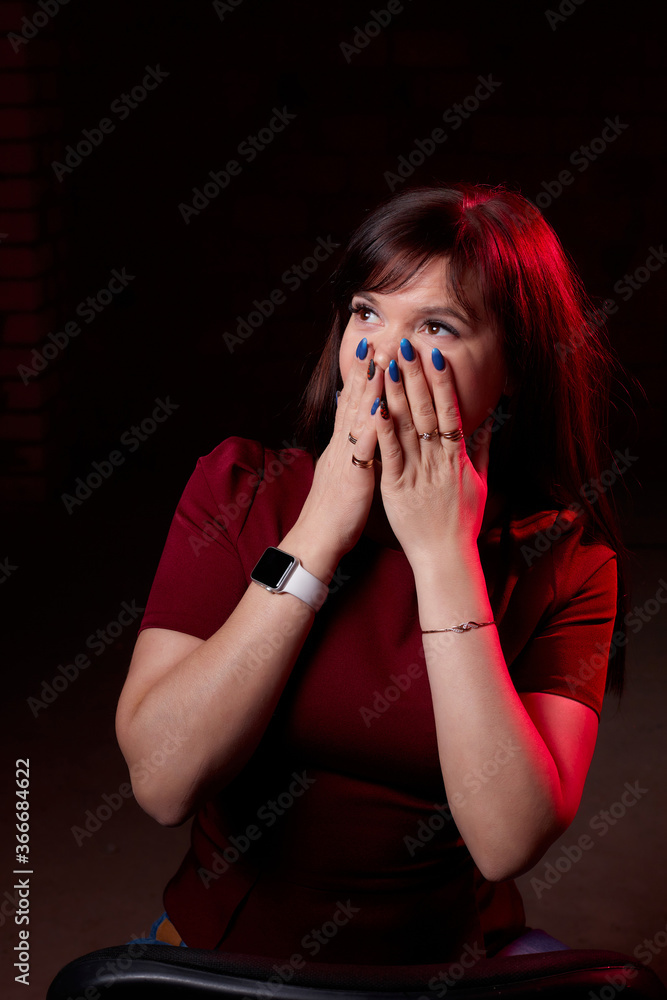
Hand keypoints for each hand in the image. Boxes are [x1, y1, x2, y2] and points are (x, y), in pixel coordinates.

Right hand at [295, 341, 383, 558]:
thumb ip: (351, 453)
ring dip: (369, 388)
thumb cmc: (335, 512)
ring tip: (380, 361)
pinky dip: (373, 425)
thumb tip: (359, 436)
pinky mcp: (353, 476)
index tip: (370, 352)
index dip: (360, 379)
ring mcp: (346, 459)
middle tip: (376, 342)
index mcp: (342, 447)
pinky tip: (382, 407)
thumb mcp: (343, 475)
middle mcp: (342, 447)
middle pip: (353, 402)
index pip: (351, 405)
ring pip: (358, 417)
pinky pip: (365, 447)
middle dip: (365, 372)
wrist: (317, 539)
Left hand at [373, 345, 492, 564]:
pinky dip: (382, 428)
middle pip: (427, 410)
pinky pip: (389, 453)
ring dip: (396, 392)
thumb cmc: (462, 522)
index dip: (441, 382)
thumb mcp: (479, 483)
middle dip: (416, 376)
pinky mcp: (397, 487)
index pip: (450, 411)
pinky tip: (374, 406)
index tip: (434, 355)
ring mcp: (418, 472)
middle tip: (405, 346)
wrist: (445, 555)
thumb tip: (487, 424)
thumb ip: (481, 452)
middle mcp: (439, 460)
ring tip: (387, 364)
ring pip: (407, 426)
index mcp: (457, 457)